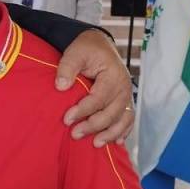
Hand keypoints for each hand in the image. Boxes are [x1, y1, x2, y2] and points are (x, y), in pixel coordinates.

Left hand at [55, 29, 133, 146]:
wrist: (100, 45)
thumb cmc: (87, 49)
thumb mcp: (75, 53)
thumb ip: (67, 68)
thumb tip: (61, 86)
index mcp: (113, 75)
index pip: (98, 98)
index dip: (83, 110)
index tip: (66, 119)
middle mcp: (124, 87)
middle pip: (111, 112)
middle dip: (93, 126)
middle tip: (75, 134)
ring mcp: (127, 95)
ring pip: (123, 119)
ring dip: (110, 133)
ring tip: (95, 144)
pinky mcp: (125, 101)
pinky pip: (128, 119)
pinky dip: (123, 131)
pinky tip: (115, 142)